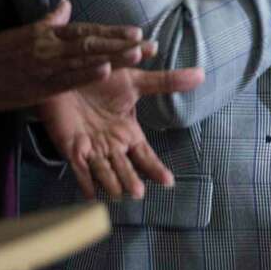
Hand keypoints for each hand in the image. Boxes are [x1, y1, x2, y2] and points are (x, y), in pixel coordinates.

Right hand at [0, 0, 152, 110]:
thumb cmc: (1, 54)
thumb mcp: (26, 33)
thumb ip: (51, 20)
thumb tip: (66, 2)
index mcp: (48, 34)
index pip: (87, 31)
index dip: (113, 31)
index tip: (138, 31)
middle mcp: (50, 47)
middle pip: (92, 44)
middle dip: (122, 45)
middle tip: (149, 44)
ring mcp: (45, 67)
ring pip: (84, 60)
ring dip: (112, 57)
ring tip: (137, 54)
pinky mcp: (39, 86)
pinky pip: (66, 79)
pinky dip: (85, 74)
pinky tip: (105, 71)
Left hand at [38, 61, 204, 199]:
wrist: (69, 75)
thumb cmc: (103, 79)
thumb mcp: (136, 81)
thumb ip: (166, 82)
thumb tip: (201, 74)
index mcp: (128, 132)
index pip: (145, 155)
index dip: (155, 168)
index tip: (168, 183)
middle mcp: (112, 144)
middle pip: (125, 168)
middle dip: (132, 180)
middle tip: (139, 193)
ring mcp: (92, 148)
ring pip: (105, 171)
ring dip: (111, 184)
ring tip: (119, 194)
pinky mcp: (72, 148)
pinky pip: (79, 169)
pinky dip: (85, 182)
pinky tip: (91, 195)